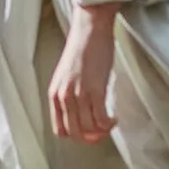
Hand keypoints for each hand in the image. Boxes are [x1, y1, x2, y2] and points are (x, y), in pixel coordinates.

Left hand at [47, 2, 119, 142]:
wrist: (90, 29)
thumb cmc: (82, 48)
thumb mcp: (67, 76)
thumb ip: (70, 94)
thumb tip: (81, 112)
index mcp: (54, 94)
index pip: (60, 130)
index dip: (75, 136)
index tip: (88, 133)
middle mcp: (63, 97)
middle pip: (75, 133)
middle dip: (90, 138)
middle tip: (102, 134)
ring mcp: (78, 94)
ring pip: (89, 128)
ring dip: (102, 131)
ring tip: (109, 123)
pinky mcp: (95, 90)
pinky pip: (101, 119)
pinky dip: (109, 124)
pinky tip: (114, 118)